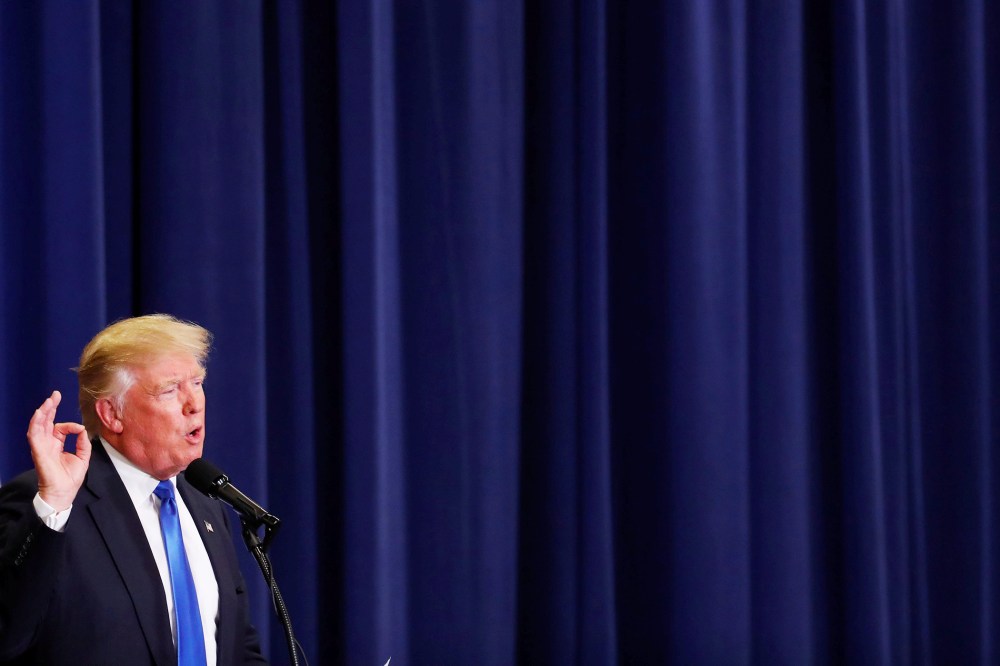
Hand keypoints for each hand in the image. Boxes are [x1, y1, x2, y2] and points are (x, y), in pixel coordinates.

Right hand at [27, 390, 90, 510]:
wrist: (64, 493)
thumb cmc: (70, 478)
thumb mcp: (83, 457)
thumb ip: (83, 442)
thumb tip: (83, 430)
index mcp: (57, 444)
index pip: (59, 428)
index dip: (69, 424)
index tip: (80, 428)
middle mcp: (47, 444)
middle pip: (46, 422)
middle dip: (50, 408)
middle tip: (55, 395)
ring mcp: (42, 447)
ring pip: (38, 425)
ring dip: (42, 412)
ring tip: (48, 401)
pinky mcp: (39, 451)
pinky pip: (34, 435)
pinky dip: (36, 424)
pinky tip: (39, 414)